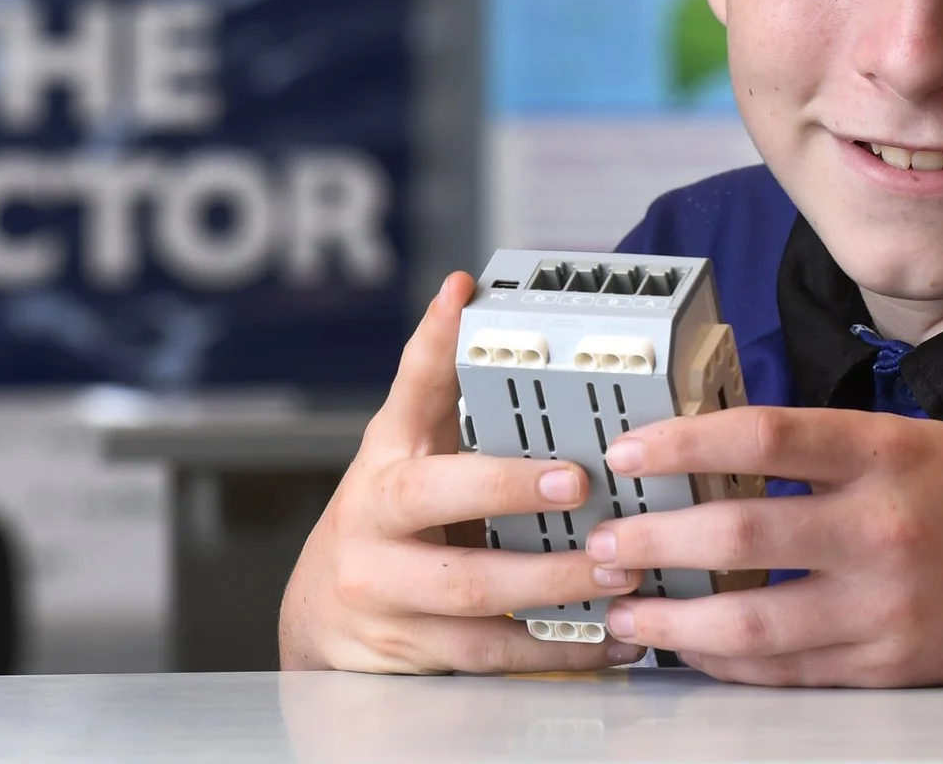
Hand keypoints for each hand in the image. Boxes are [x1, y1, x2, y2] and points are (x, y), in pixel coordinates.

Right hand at [276, 272, 647, 672]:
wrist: (320, 617)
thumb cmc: (389, 518)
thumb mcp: (407, 446)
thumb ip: (442, 379)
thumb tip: (466, 289)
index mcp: (387, 460)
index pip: (409, 391)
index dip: (437, 345)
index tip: (468, 299)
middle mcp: (373, 523)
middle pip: (438, 500)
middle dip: (511, 488)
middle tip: (581, 481)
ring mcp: (384, 593)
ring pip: (473, 591)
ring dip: (556, 582)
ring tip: (622, 569)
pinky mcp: (409, 652)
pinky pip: (490, 654)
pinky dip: (556, 649)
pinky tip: (612, 637)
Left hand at [584, 406, 942, 686]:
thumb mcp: (924, 442)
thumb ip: (834, 451)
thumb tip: (725, 460)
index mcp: (892, 451)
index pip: (764, 434)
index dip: (682, 442)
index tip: (629, 450)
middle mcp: (883, 526)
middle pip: (736, 531)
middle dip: (654, 539)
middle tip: (606, 541)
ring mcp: (884, 604)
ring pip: (746, 620)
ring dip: (672, 618)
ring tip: (627, 610)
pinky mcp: (887, 664)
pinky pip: (785, 668)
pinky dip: (728, 661)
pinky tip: (695, 650)